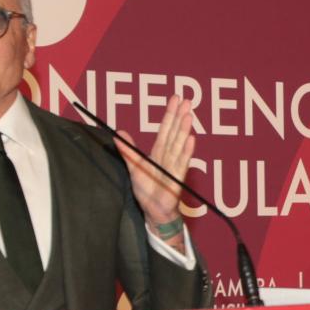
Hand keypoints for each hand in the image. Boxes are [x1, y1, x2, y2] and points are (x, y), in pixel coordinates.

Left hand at [117, 94, 195, 243]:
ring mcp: (173, 167)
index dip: (170, 114)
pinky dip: (186, 152)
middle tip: (187, 100)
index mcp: (159, 153)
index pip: (165, 129)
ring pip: (179, 145)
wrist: (154, 211)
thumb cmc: (147, 190)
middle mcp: (168, 157)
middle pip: (175, 133)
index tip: (176, 98)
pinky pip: (181, 164)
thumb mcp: (133, 168)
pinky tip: (192, 140)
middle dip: (180, 117)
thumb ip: (128, 150)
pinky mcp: (175, 180)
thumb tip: (118, 133)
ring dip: (184, 130)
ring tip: (189, 115)